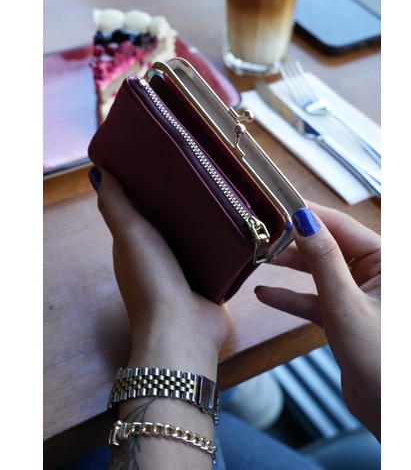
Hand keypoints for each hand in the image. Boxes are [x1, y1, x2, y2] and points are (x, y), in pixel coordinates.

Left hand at [90, 166, 229, 376]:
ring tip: (223, 188)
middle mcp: (159, 254)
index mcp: (136, 243)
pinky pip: (217, 252)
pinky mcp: (210, 278)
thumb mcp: (128, 235)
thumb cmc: (151, 281)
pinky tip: (237, 220)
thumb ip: (115, 204)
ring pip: (196, 234)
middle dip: (181, 197)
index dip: (147, 183)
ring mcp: (185, 268)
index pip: (140, 206)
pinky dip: (223, 238)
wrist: (184, 329)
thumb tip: (99, 170)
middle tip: (201, 168)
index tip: (161, 156)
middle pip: (170, 218)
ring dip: (205, 217)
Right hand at [255, 203, 380, 439]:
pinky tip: (265, 293)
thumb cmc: (385, 362)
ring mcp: (360, 294)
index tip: (276, 204)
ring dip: (290, 267)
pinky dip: (291, 296)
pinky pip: (315, 298)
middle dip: (293, 240)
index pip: (340, 224)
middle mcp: (375, 272)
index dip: (306, 213)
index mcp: (387, 260)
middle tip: (261, 233)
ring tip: (259, 258)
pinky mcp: (347, 315)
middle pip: (327, 244)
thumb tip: (303, 220)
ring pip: (319, 270)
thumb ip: (323, 260)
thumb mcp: (345, 304)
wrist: (393, 414)